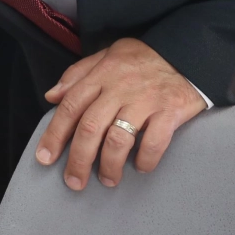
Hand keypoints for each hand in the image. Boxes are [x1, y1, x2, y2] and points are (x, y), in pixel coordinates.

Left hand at [37, 37, 204, 189]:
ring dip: (109, 165)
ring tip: (107, 179)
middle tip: (73, 181)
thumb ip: (78, 74)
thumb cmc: (144, 57)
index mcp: (102, 75)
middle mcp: (120, 88)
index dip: (55, 134)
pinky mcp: (170, 111)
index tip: (45, 158)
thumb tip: (51, 96)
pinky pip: (155, 142)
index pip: (71, 106)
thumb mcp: (107, 55)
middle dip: (78, 159)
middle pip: (90, 127)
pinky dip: (146, 159)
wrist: (188, 52)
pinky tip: (140, 167)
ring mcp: (146, 100)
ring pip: (118, 138)